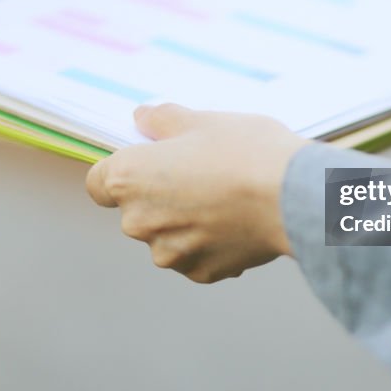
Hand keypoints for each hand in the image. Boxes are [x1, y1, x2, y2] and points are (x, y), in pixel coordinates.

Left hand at [86, 104, 308, 282]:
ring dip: (185, 221)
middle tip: (200, 173)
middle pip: (135, 209)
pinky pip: (196, 255)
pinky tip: (238, 222)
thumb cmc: (244, 152)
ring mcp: (169, 253)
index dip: (122, 171)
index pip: (98, 183)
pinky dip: (210, 242)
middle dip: (160, 195)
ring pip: (167, 235)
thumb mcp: (201, 120)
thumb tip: (142, 118)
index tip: (149, 162)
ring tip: (226, 198)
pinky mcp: (199, 272)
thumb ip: (162, 120)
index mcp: (128, 178)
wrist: (293, 197)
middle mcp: (138, 222)